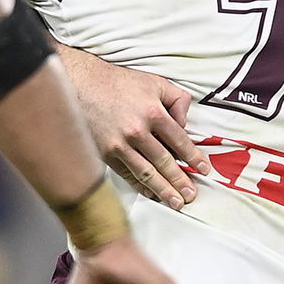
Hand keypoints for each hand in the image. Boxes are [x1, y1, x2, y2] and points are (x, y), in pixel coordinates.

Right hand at [61, 47, 205, 209]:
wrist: (80, 84)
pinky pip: (126, 174)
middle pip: (164, 162)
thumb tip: (185, 123)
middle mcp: (137, 131)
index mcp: (153, 112)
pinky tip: (150, 193)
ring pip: (146, 173)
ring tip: (176, 202)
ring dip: (163, 190)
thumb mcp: (154, 82)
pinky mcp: (104, 153)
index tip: (203, 169)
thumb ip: (177, 99)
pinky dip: (140, 186)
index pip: (180, 141)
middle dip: (180, 181)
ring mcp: (119, 144)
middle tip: (191, 195)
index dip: (194, 157)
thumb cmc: (117, 83)